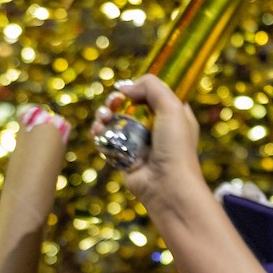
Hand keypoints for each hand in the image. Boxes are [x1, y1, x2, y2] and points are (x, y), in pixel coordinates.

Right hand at [98, 74, 208, 214]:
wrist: (166, 185)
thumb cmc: (175, 147)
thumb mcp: (173, 107)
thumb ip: (152, 87)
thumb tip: (125, 88)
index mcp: (173, 114)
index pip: (152, 93)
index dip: (138, 89)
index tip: (127, 91)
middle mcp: (156, 127)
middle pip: (129, 105)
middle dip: (115, 101)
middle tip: (111, 104)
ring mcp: (139, 141)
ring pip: (115, 120)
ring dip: (103, 115)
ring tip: (102, 119)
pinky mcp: (123, 155)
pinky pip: (107, 138)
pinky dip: (99, 132)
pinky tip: (97, 131)